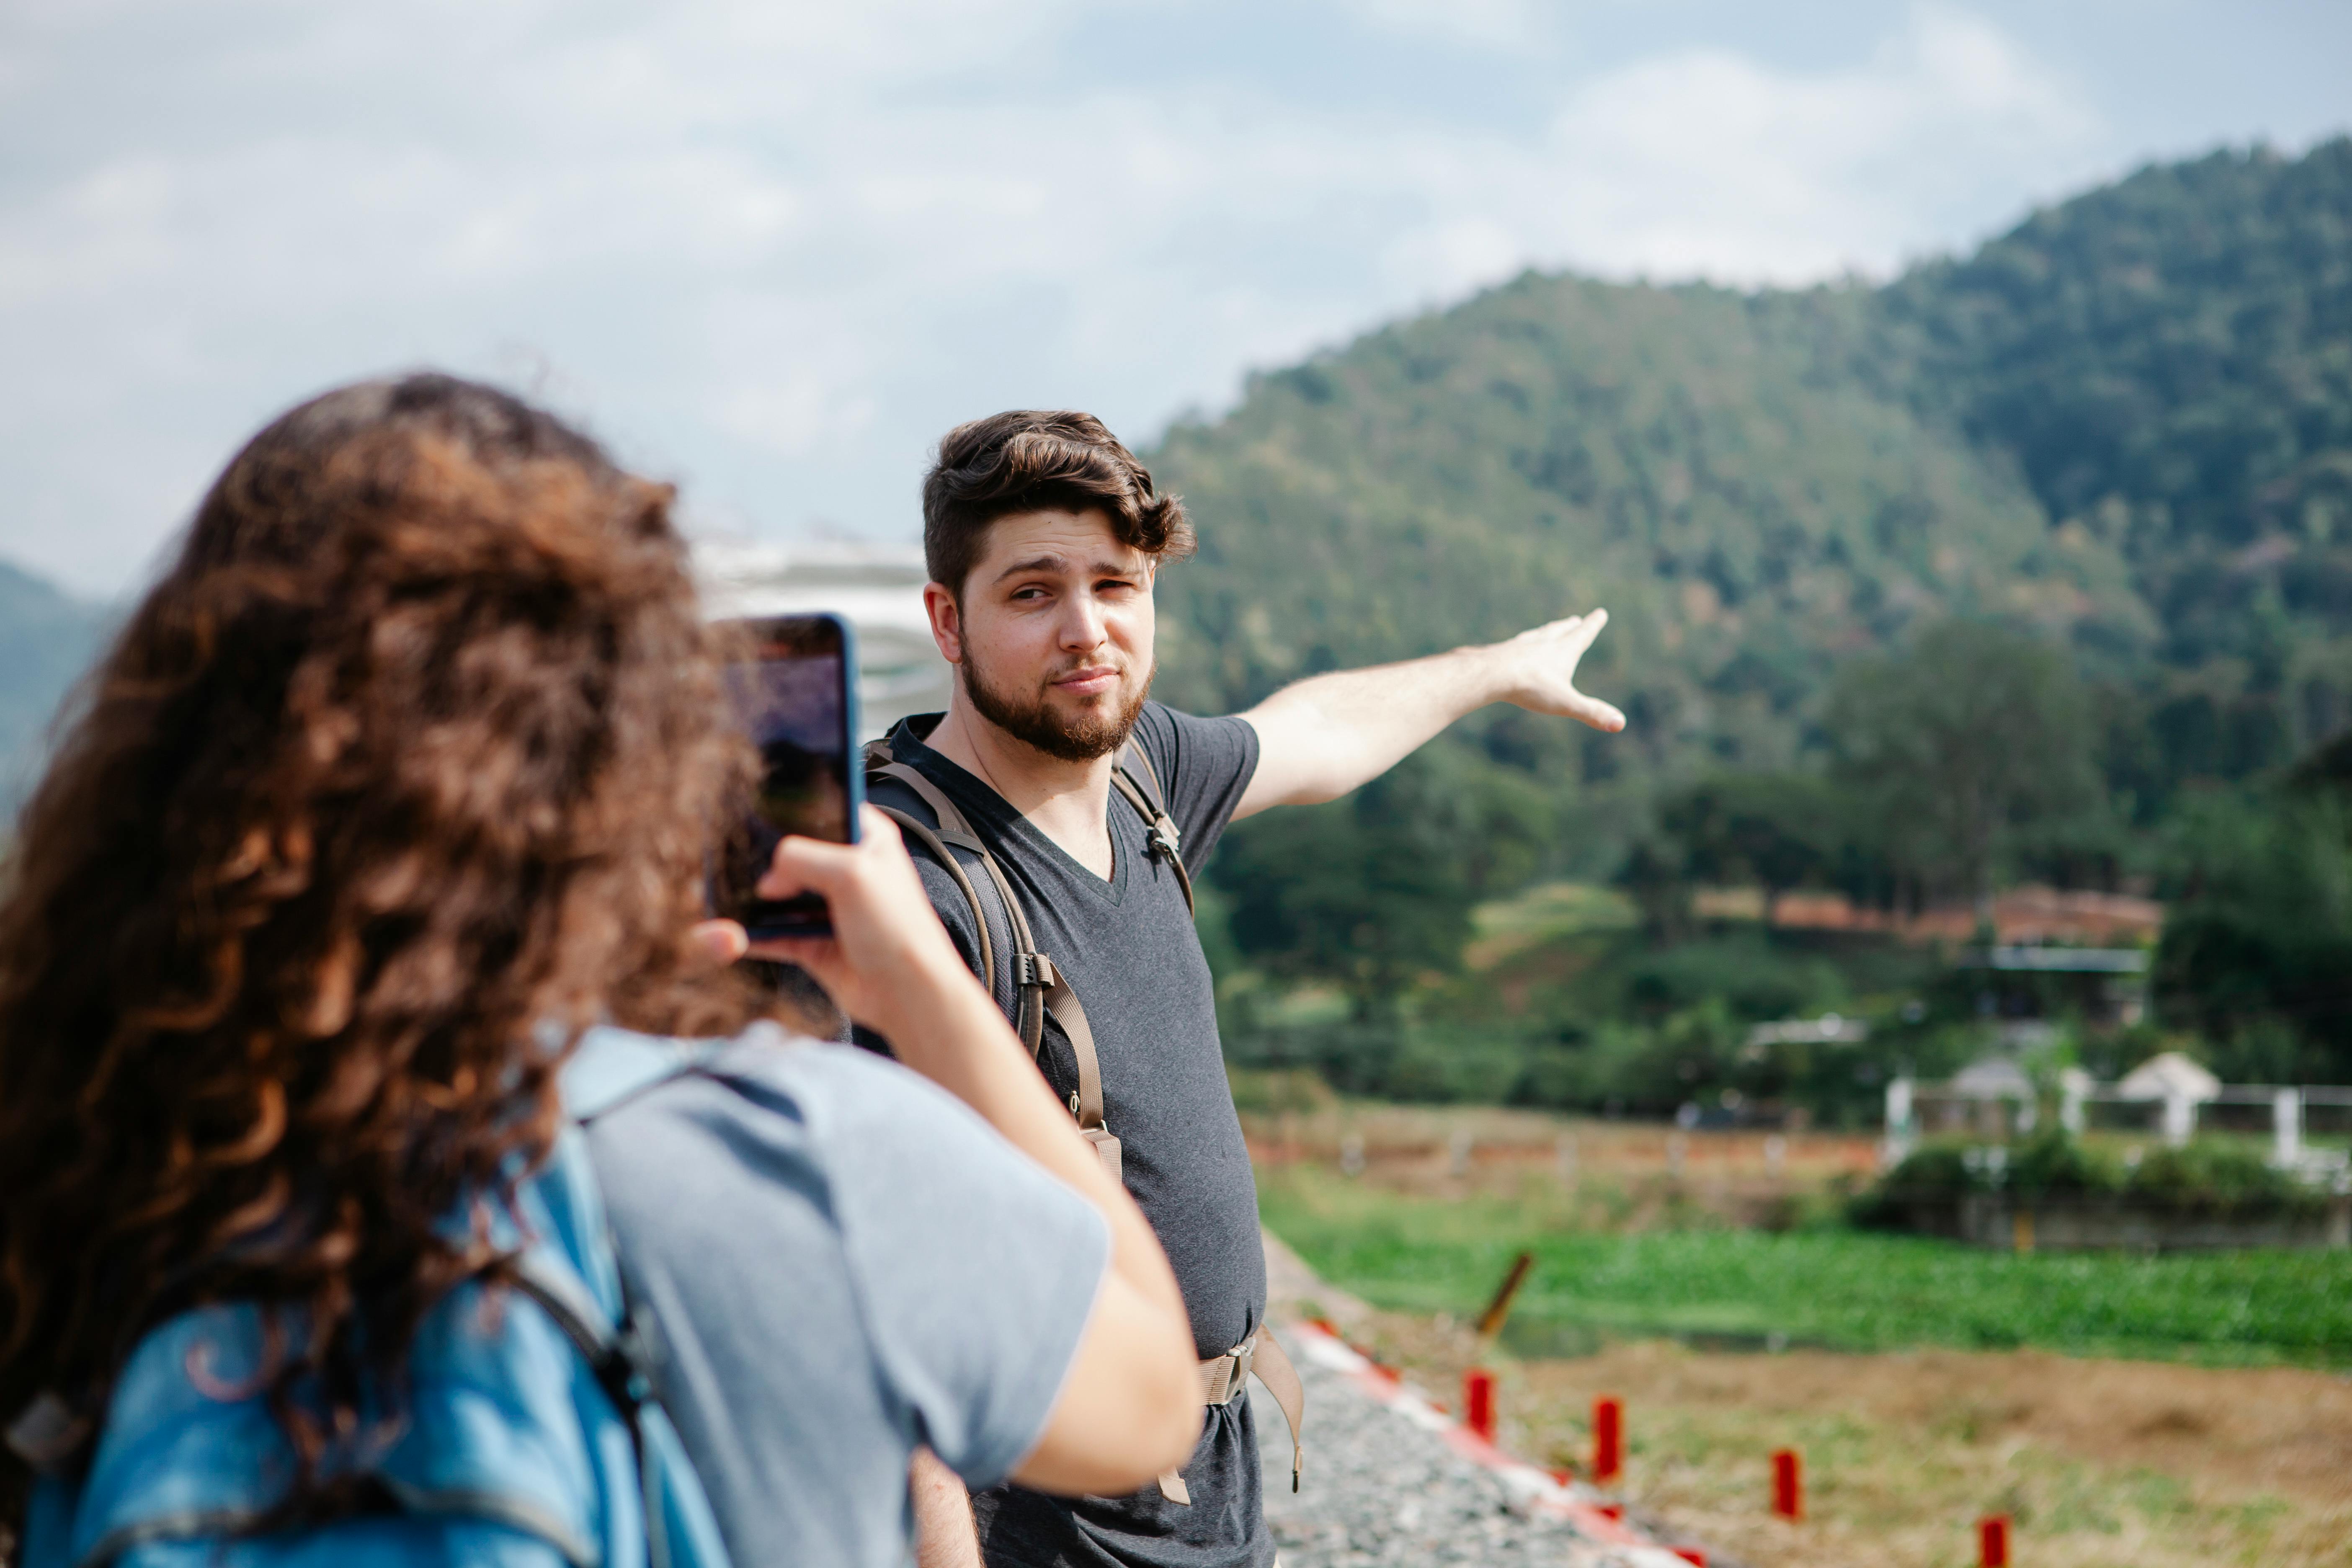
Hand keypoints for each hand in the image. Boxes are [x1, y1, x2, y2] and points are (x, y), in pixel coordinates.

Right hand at [708, 807, 981, 1034]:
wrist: (908, 993)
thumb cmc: (898, 928)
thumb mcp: (851, 873)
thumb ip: (801, 858)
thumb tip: (767, 877)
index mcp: (868, 838)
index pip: (823, 809)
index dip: (791, 812)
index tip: (755, 814)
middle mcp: (848, 869)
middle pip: (794, 855)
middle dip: (765, 860)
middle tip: (733, 859)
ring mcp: (830, 907)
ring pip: (780, 895)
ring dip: (755, 899)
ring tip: (724, 895)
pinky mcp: (815, 942)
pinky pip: (774, 933)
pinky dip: (754, 934)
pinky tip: (732, 932)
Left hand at [1493, 608, 1624, 731]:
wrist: (1490, 674)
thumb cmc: (1530, 686)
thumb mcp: (1565, 703)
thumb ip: (1592, 713)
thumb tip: (1620, 724)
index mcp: (1562, 651)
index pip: (1583, 634)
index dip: (1593, 624)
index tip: (1601, 612)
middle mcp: (1542, 643)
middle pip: (1559, 631)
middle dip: (1569, 626)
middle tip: (1575, 620)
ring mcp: (1520, 646)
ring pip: (1537, 635)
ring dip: (1546, 632)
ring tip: (1548, 630)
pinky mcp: (1501, 652)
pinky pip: (1514, 646)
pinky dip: (1521, 644)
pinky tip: (1515, 647)